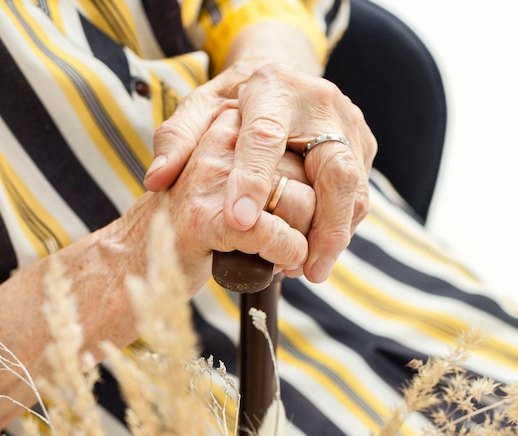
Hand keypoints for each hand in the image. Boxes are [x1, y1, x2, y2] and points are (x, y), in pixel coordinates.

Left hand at [145, 62, 376, 282]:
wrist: (281, 82)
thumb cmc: (235, 103)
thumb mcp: (199, 111)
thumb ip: (177, 141)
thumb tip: (156, 179)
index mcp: (274, 88)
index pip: (265, 138)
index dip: (253, 181)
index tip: (240, 223)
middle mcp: (321, 104)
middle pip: (334, 170)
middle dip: (322, 225)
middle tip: (304, 269)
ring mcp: (349, 126)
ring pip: (354, 189)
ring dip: (336, 236)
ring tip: (310, 271)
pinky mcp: (361, 147)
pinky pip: (358, 196)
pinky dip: (341, 230)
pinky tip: (317, 254)